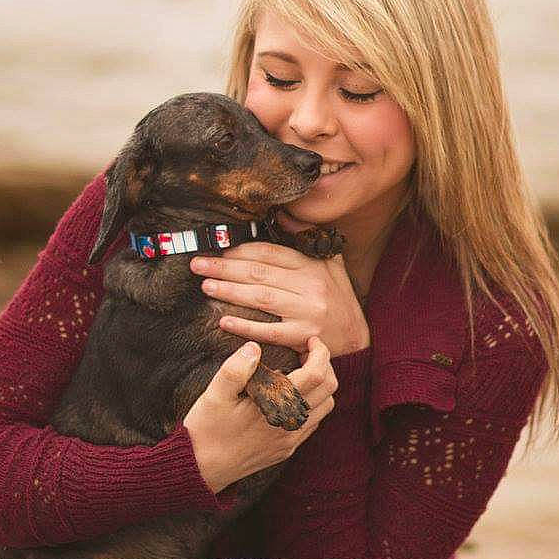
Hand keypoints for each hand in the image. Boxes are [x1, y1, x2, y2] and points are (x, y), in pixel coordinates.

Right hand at [183, 338, 337, 492]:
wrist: (201, 468)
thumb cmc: (207, 428)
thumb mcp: (215, 394)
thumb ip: (236, 368)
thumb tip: (254, 347)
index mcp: (276, 406)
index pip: (316, 374)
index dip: (320, 352)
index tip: (310, 341)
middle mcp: (289, 424)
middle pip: (328, 389)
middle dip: (324, 366)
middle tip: (306, 353)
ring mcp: (290, 439)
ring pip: (325, 407)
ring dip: (321, 386)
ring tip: (301, 372)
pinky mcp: (286, 449)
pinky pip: (312, 423)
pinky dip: (312, 404)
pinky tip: (290, 396)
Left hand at [189, 243, 369, 356]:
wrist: (359, 340)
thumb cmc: (339, 300)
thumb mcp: (333, 264)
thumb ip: (310, 242)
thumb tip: (284, 218)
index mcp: (313, 266)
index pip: (271, 253)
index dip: (241, 251)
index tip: (219, 250)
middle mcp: (310, 286)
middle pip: (260, 273)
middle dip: (225, 267)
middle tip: (198, 265)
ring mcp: (307, 312)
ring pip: (261, 298)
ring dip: (230, 291)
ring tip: (206, 286)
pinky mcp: (304, 337)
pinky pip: (269, 331)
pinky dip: (245, 326)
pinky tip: (224, 320)